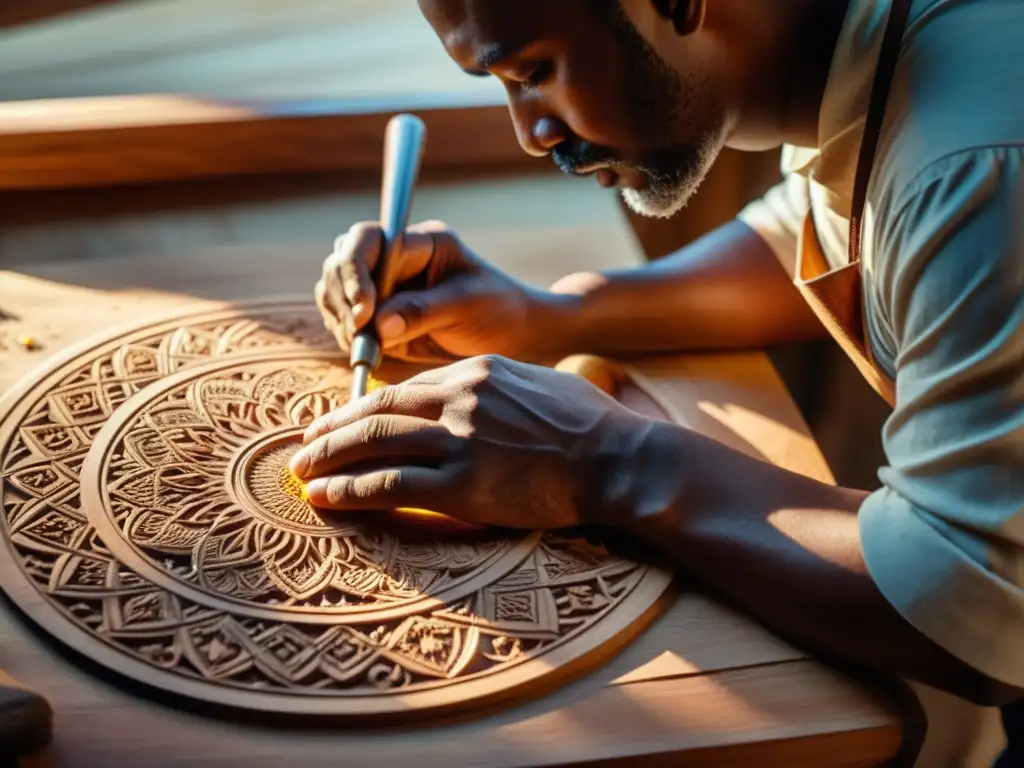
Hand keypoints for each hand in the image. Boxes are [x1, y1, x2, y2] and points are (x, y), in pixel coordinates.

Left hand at [288, 355, 649, 529]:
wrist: (616, 459)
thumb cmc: (589, 424)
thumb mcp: (539, 384)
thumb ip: (497, 385)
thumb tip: (475, 390)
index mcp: (476, 373)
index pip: (402, 389)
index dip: (361, 406)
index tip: (338, 420)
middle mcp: (459, 400)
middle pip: (377, 411)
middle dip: (332, 429)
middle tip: (303, 444)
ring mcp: (459, 441)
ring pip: (373, 443)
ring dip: (329, 458)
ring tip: (301, 471)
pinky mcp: (463, 485)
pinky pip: (390, 485)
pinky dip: (350, 491)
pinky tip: (324, 497)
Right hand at [315, 221, 573, 364]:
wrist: (512, 337)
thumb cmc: (498, 311)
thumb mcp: (467, 307)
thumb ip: (423, 312)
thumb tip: (378, 324)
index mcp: (421, 242)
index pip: (369, 240)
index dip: (357, 272)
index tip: (364, 312)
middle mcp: (396, 258)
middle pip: (341, 259)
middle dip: (342, 296)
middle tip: (359, 333)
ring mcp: (383, 285)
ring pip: (334, 288)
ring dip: (340, 317)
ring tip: (365, 346)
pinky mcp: (378, 313)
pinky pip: (343, 317)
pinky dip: (346, 334)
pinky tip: (366, 351)